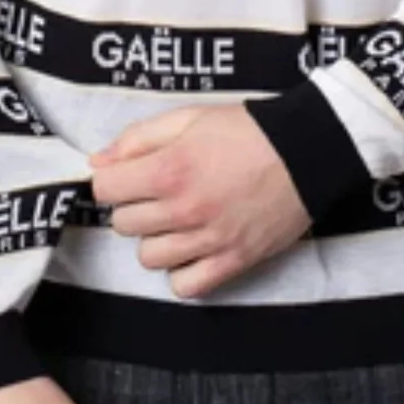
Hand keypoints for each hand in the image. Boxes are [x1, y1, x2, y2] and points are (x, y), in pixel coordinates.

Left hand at [89, 104, 311, 297]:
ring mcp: (209, 240)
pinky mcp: (234, 261)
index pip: (105, 189)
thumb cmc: (247, 130)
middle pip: (123, 223)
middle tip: (159, 190)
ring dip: (156, 237)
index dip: (112, 179)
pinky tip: (193, 246)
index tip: (128, 175)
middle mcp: (184, 209)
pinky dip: (183, 270)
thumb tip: (98, 161)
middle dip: (134, 204)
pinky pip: (185, 286)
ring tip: (178, 217)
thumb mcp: (189, 117)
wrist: (306, 151)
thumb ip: (139, 138)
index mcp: (170, 169)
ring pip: (148, 257)